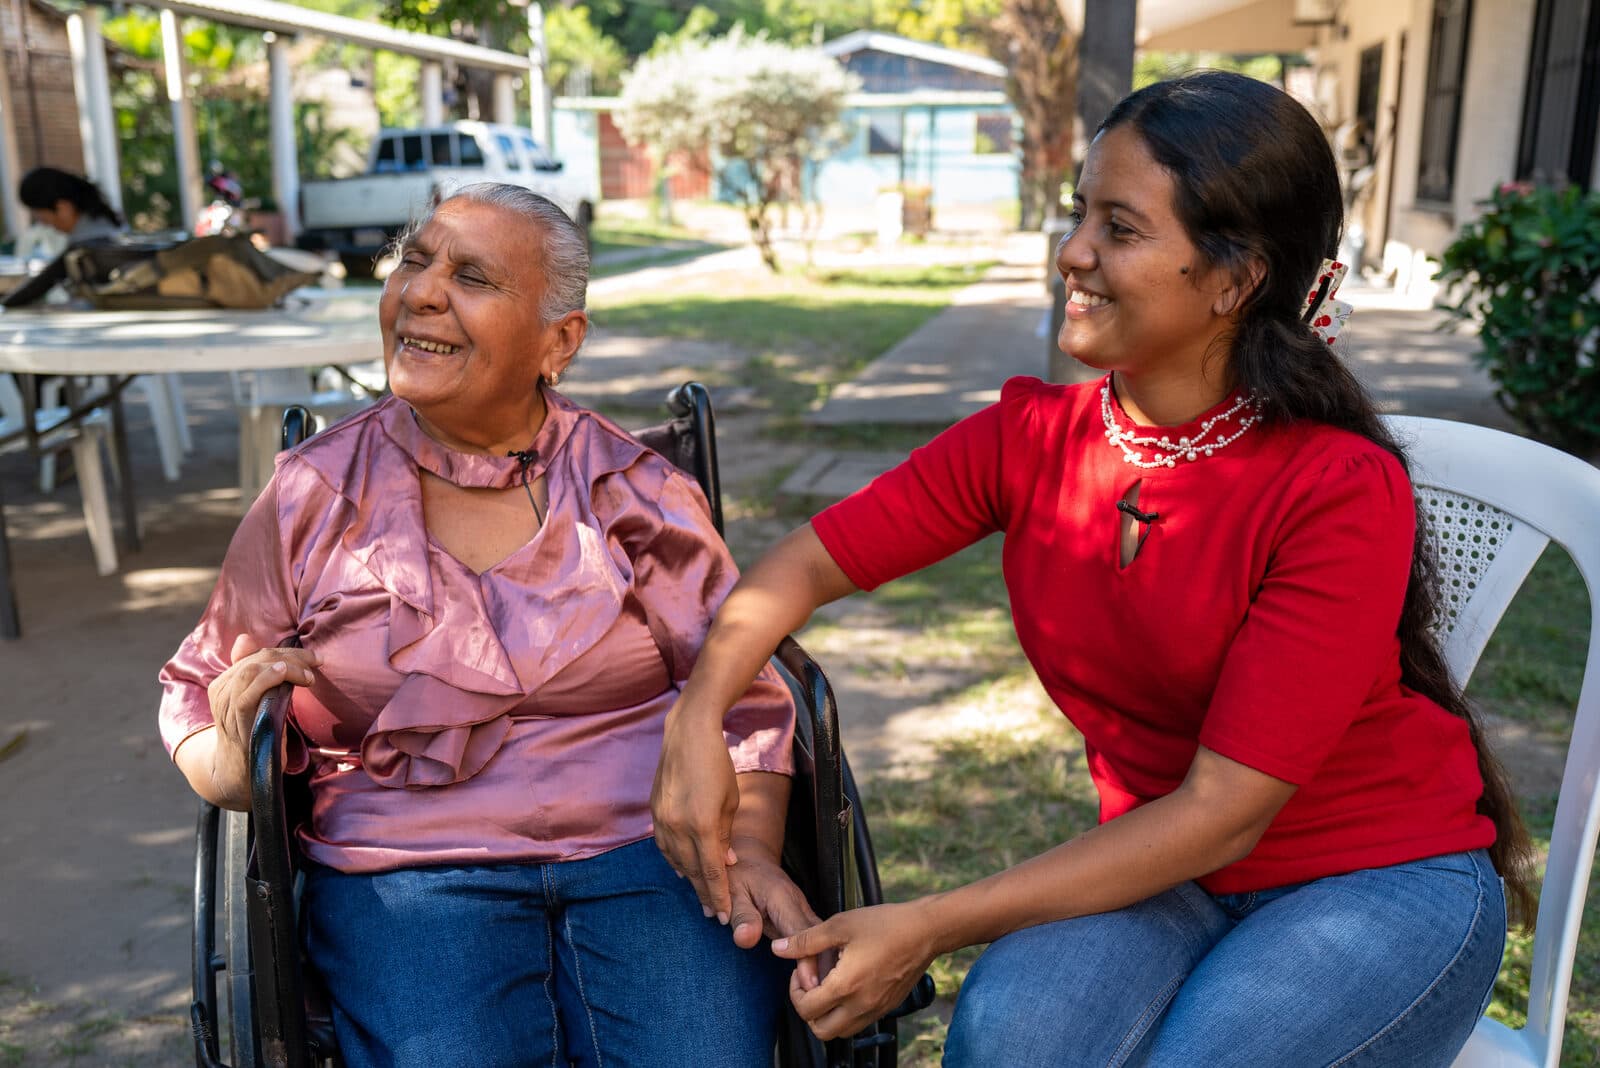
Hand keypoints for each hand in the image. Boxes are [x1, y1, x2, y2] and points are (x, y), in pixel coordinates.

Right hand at [204, 633, 319, 790]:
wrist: (243, 773)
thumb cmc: (255, 733)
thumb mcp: (258, 700)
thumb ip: (257, 674)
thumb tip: (245, 639)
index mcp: (225, 682)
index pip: (257, 655)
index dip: (287, 651)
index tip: (314, 657)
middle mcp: (222, 691)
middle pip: (256, 660)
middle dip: (291, 656)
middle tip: (317, 662)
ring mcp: (227, 707)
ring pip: (250, 671)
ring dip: (285, 666)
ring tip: (308, 673)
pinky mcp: (235, 723)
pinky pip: (246, 695)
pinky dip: (266, 680)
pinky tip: (284, 673)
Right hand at [651, 700, 740, 921]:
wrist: (687, 735)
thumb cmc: (717, 764)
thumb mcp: (730, 800)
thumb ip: (726, 834)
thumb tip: (726, 862)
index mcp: (702, 824)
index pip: (711, 870)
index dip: (718, 894)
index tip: (724, 913)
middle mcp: (678, 826)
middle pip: (692, 871)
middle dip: (704, 893)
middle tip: (713, 913)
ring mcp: (662, 819)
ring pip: (675, 861)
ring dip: (688, 879)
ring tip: (700, 894)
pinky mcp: (653, 812)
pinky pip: (663, 846)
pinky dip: (673, 860)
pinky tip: (682, 868)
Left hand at [725, 839, 825, 985]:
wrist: (750, 858)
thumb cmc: (738, 874)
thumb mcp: (731, 891)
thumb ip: (740, 915)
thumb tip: (745, 939)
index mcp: (783, 898)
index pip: (801, 933)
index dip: (806, 960)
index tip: (810, 985)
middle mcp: (800, 906)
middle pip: (820, 939)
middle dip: (823, 968)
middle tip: (823, 999)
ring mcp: (804, 913)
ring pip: (823, 942)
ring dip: (826, 967)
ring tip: (827, 998)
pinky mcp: (804, 921)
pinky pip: (818, 942)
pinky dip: (822, 961)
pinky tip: (822, 983)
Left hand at [772, 902, 937, 1041]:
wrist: (926, 930)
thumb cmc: (885, 924)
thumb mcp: (839, 925)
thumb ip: (805, 941)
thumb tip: (778, 949)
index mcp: (846, 986)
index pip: (807, 1010)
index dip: (795, 992)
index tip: (801, 972)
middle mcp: (861, 1005)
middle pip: (822, 1031)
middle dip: (809, 1011)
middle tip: (811, 985)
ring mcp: (877, 1009)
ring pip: (841, 1031)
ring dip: (828, 1015)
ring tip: (829, 985)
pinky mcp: (888, 1007)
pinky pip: (859, 1023)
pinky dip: (847, 1013)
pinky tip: (849, 984)